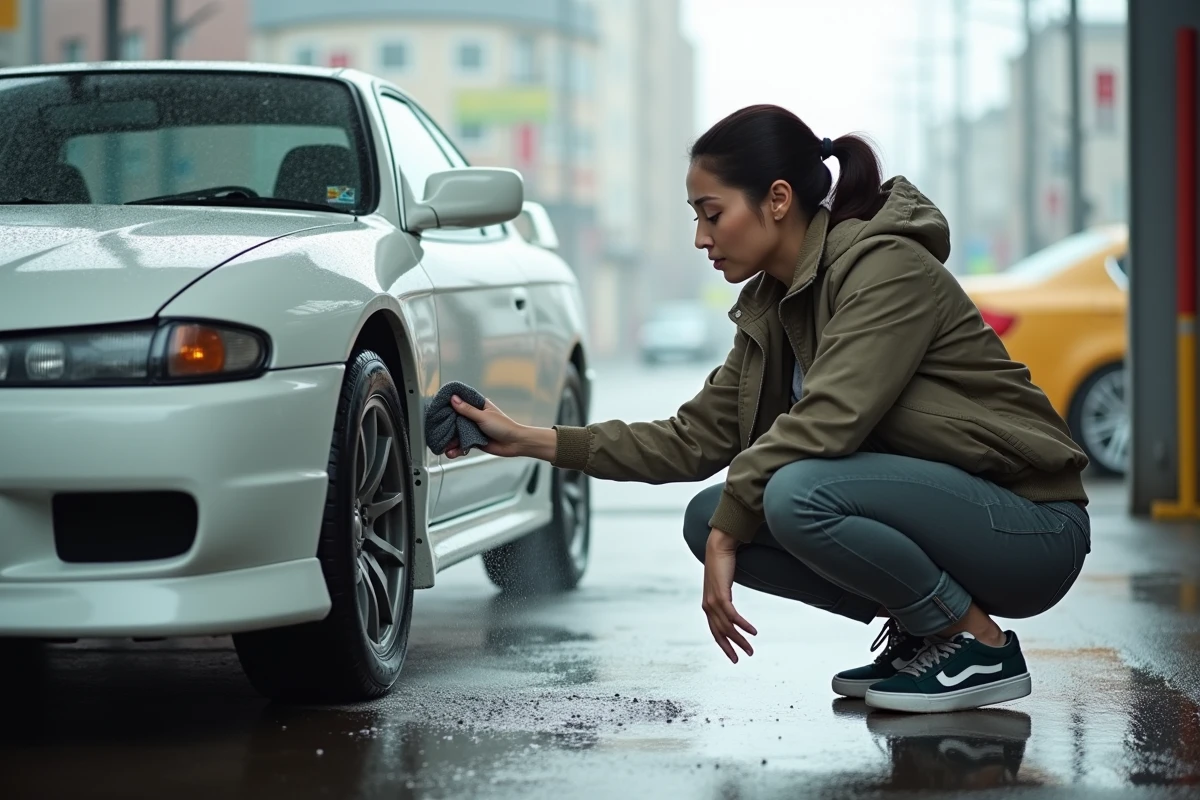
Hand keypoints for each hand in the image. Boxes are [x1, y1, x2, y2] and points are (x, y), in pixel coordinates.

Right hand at [445, 395, 554, 460]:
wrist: (515, 444)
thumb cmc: (504, 426)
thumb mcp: (483, 416)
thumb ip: (467, 410)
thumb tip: (453, 399)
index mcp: (478, 405)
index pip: (461, 401)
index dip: (449, 403)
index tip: (437, 406)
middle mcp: (474, 416)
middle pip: (455, 418)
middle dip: (446, 424)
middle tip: (436, 428)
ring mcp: (473, 428)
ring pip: (457, 432)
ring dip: (450, 439)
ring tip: (442, 444)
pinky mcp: (474, 440)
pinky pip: (462, 443)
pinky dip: (456, 448)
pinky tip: (451, 452)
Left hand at [702, 528, 756, 662]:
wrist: (718, 547)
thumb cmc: (721, 565)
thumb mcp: (722, 585)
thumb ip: (724, 596)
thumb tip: (729, 602)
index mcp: (708, 605)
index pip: (714, 631)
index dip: (723, 644)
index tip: (733, 656)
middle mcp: (708, 606)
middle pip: (719, 633)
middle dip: (731, 648)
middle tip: (741, 658)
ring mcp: (713, 601)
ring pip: (726, 627)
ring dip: (740, 639)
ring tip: (751, 649)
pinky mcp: (720, 595)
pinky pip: (732, 616)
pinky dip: (742, 625)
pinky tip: (752, 632)